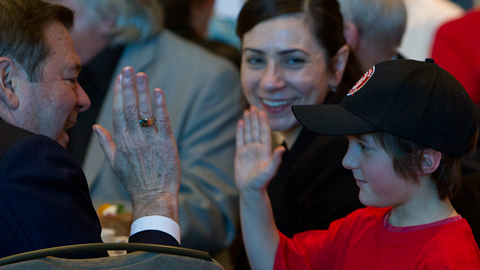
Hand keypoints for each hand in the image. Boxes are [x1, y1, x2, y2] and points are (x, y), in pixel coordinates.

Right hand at [93, 66, 180, 222]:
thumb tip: (95, 126)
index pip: (118, 112)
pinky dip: (160, 106)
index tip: (121, 77)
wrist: (153, 197)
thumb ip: (106, 142)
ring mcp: (150, 141)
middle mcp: (134, 139)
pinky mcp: (166, 144)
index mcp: (121, 142)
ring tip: (142, 74)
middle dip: (129, 86)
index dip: (119, 93)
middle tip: (130, 69)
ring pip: (144, 112)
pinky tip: (158, 92)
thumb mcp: (115, 163)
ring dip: (143, 91)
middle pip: (129, 108)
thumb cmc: (134, 181)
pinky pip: (162, 122)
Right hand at [235, 106, 284, 193]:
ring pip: (248, 132)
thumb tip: (282, 148)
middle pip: (256, 130)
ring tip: (247, 111)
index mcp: (265, 150)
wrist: (250, 190)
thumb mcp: (270, 171)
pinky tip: (240, 123)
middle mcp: (257, 148)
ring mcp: (249, 150)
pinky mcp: (240, 154)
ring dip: (248, 122)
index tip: (262, 112)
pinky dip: (240, 131)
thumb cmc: (261, 182)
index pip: (264, 133)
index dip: (263, 122)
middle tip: (253, 106)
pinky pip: (240, 139)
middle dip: (255, 118)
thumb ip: (276, 159)